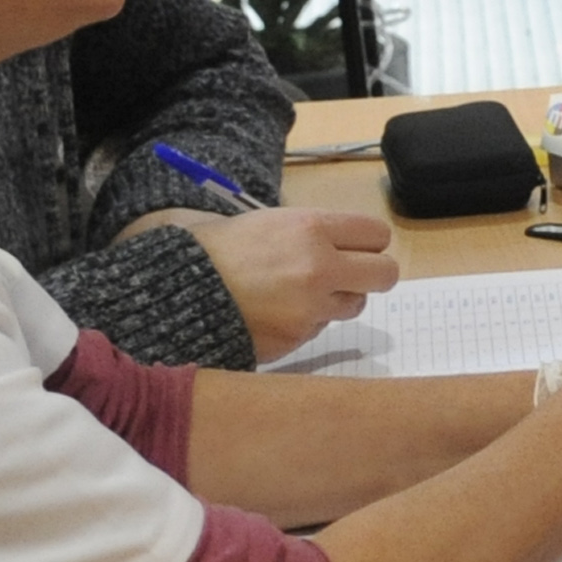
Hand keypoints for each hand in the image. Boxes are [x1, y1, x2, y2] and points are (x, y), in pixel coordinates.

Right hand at [118, 207, 400, 362]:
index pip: (377, 235)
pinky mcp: (298, 338)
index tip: (357, 248)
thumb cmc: (220, 249)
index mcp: (312, 228)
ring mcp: (311, 307)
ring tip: (302, 293)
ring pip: (355, 304)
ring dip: (338, 300)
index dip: (368, 243)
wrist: (176, 292)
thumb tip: (349, 245)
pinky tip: (278, 312)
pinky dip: (308, 322)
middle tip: (349, 275)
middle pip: (385, 274)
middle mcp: (319, 267)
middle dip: (370, 274)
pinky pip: (321, 328)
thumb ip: (313, 233)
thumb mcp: (269, 223)